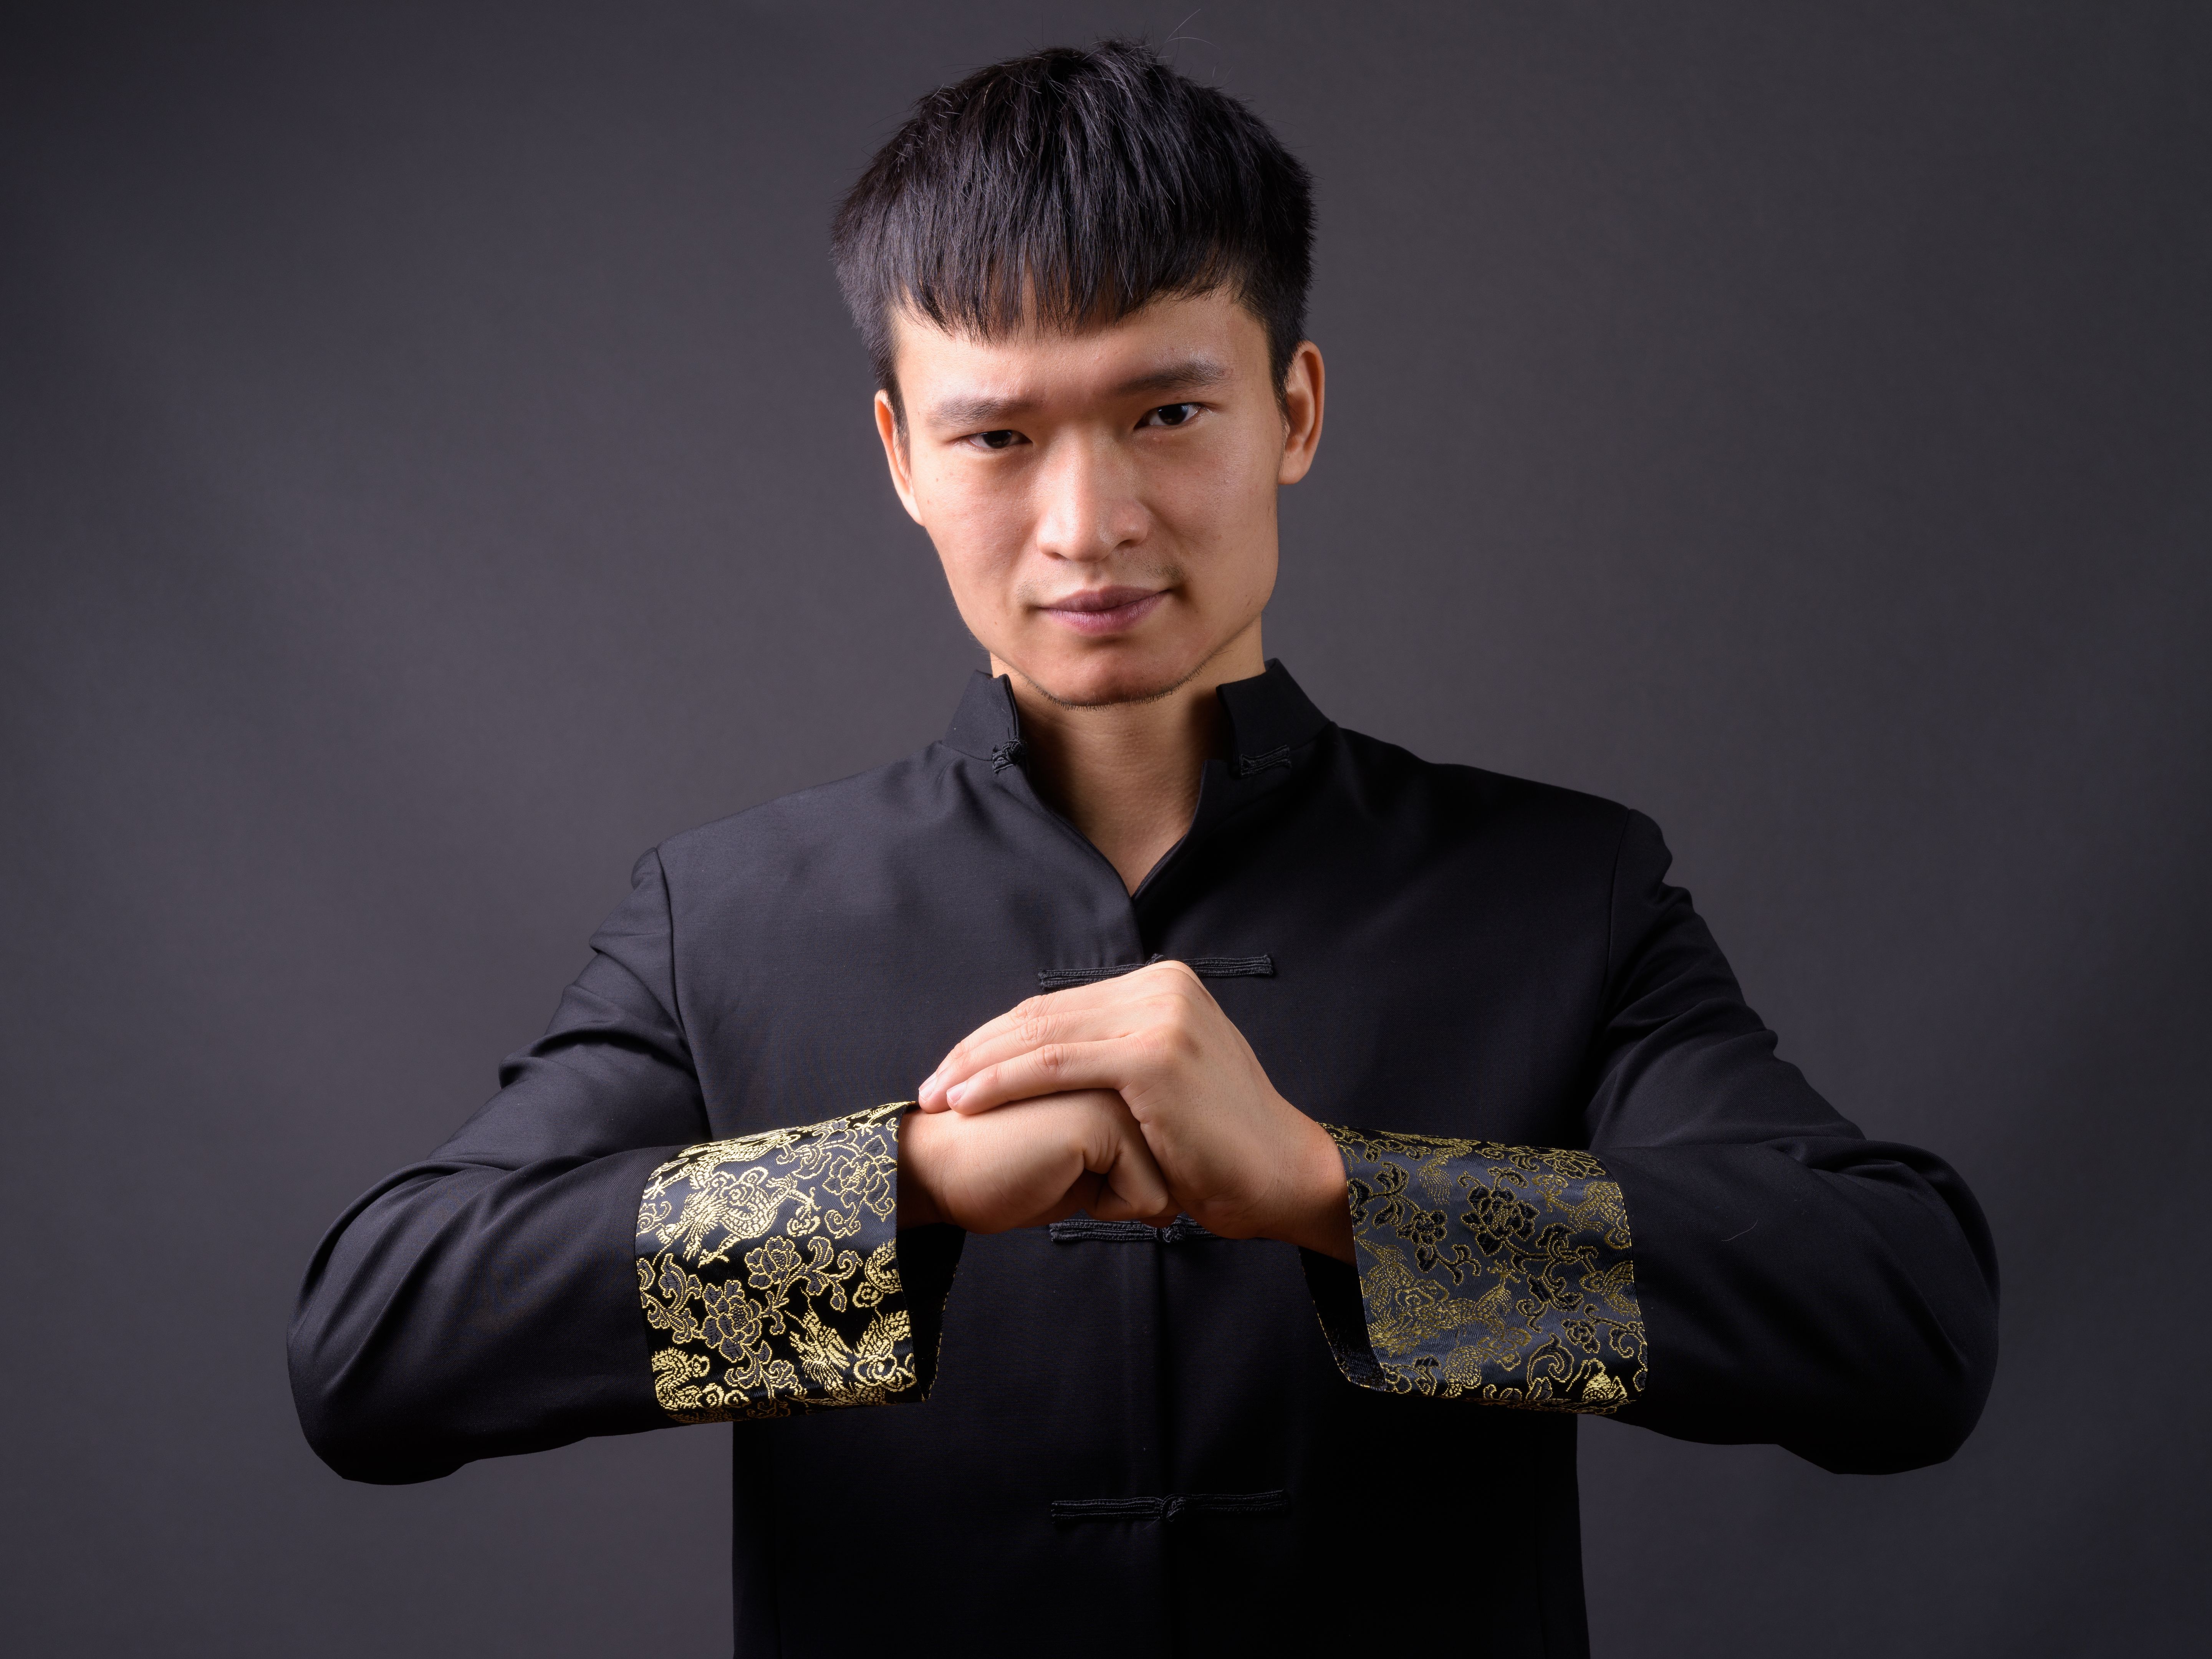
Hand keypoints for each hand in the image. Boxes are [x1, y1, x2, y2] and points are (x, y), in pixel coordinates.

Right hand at [897, 1089, 1178, 1233]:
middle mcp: (1119, 1066)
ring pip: (1166, 1181)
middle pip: (1173, 1164)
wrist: (937, 1174)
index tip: (1079, 1169)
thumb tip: (1172, 1206)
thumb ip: (1124, 1164)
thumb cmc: (1003, 1174)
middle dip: (1128, 1189)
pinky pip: (1146, 1195)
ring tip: (1058, 1174)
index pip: (1167, 1144)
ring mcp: (1113, 1086)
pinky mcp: (1101, 1117)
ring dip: (1115, 1197)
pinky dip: (1107, 1208)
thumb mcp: (1080, 1168)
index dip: (1131, 1177)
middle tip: (1062, 1173)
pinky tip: (1054, 1179)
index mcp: (1113, 1064)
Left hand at [917, 963, 1353, 1259]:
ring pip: (1041, 1038)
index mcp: (1164, 985)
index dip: (997, 1038)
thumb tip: (1057, 1055)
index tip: (953, 1069)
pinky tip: (966, 1101)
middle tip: (928, 1084)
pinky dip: (1002, 1082)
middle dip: (976, 1050)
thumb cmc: (1221, 1147)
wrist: (1283, 1176)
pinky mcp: (1153, 1055)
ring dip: (976, 1067)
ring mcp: (1160, 1016)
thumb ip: (1121, 1054)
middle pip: (1042, 1016)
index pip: (1058, 1007)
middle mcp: (1162, 987)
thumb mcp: (1168, 1080)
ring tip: (934, 1096)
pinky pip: (1056, 1066)